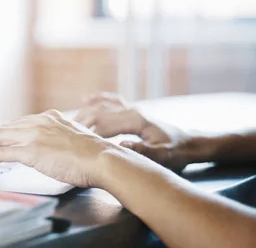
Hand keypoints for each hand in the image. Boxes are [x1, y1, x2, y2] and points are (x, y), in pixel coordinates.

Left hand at [0, 110, 115, 187]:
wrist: (102, 159)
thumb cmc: (95, 155)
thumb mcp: (76, 137)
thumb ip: (61, 137)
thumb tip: (55, 148)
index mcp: (50, 117)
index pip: (19, 122)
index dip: (5, 133)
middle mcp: (39, 122)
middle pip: (4, 128)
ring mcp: (34, 135)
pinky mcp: (31, 151)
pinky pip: (0, 154)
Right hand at [75, 92, 203, 170]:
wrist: (191, 144)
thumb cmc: (177, 152)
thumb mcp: (163, 156)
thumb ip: (144, 150)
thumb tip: (121, 145)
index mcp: (136, 120)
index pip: (106, 124)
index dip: (89, 134)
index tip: (74, 143)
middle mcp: (132, 110)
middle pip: (100, 113)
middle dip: (81, 123)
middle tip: (64, 133)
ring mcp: (132, 109)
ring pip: (103, 107)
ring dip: (85, 113)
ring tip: (68, 122)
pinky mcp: (133, 111)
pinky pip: (112, 101)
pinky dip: (98, 99)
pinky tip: (86, 98)